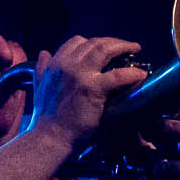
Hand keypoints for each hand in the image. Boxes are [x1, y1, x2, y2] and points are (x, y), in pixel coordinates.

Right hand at [26, 35, 149, 150]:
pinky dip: (131, 74)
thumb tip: (44, 53)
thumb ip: (42, 69)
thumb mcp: (39, 87)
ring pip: (106, 50)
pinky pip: (117, 75)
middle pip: (95, 43)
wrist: (50, 137)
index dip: (93, 42)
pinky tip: (140, 75)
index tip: (105, 47)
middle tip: (127, 46)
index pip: (77, 41)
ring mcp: (81, 76)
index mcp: (56, 64)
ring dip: (124, 47)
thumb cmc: (46, 118)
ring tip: (135, 50)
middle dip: (114, 42)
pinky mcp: (93, 89)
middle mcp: (67, 65)